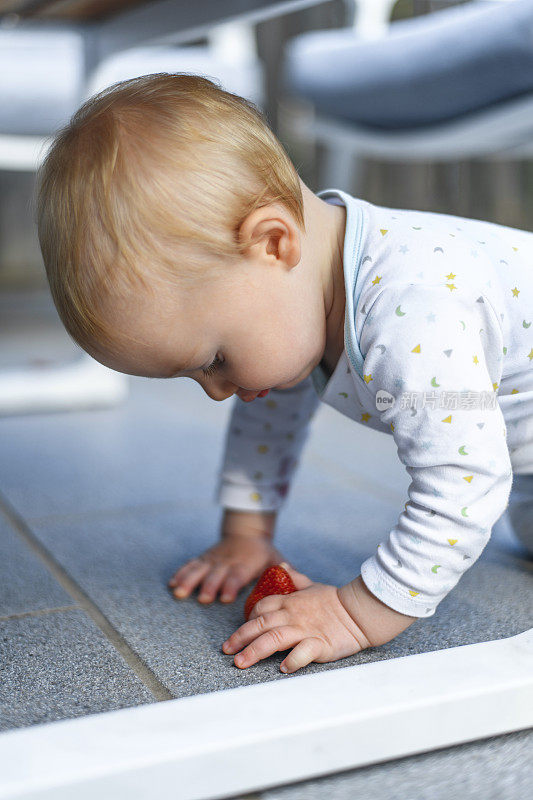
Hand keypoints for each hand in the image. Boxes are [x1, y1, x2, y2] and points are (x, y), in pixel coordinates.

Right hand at [168, 533, 288, 604]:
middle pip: (217, 574)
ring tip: (179, 592)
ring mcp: (214, 559)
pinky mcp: (205, 558)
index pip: (238, 574)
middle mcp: (228, 561)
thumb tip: (295, 579)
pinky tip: (172, 584)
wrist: (246, 530)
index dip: (231, 585)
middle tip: (204, 598)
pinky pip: (191, 565)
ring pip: (200, 569)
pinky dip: (181, 573)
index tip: (225, 597)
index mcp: (246, 563)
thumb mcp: (275, 558)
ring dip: (189, 581)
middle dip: (209, 586)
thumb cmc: (263, 551)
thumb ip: (284, 571)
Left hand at [221, 565, 374, 673]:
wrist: (359, 611)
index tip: (240, 631)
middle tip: (227, 650)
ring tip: (241, 663)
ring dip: (255, 651)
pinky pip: (303, 652)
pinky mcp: (319, 644)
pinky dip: (292, 660)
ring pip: (273, 639)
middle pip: (260, 625)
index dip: (248, 619)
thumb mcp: (312, 585)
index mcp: (289, 601)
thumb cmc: (334, 600)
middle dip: (240, 638)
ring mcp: (305, 630)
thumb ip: (295, 578)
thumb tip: (283, 566)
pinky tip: (283, 668)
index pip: (261, 608)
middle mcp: (292, 615)